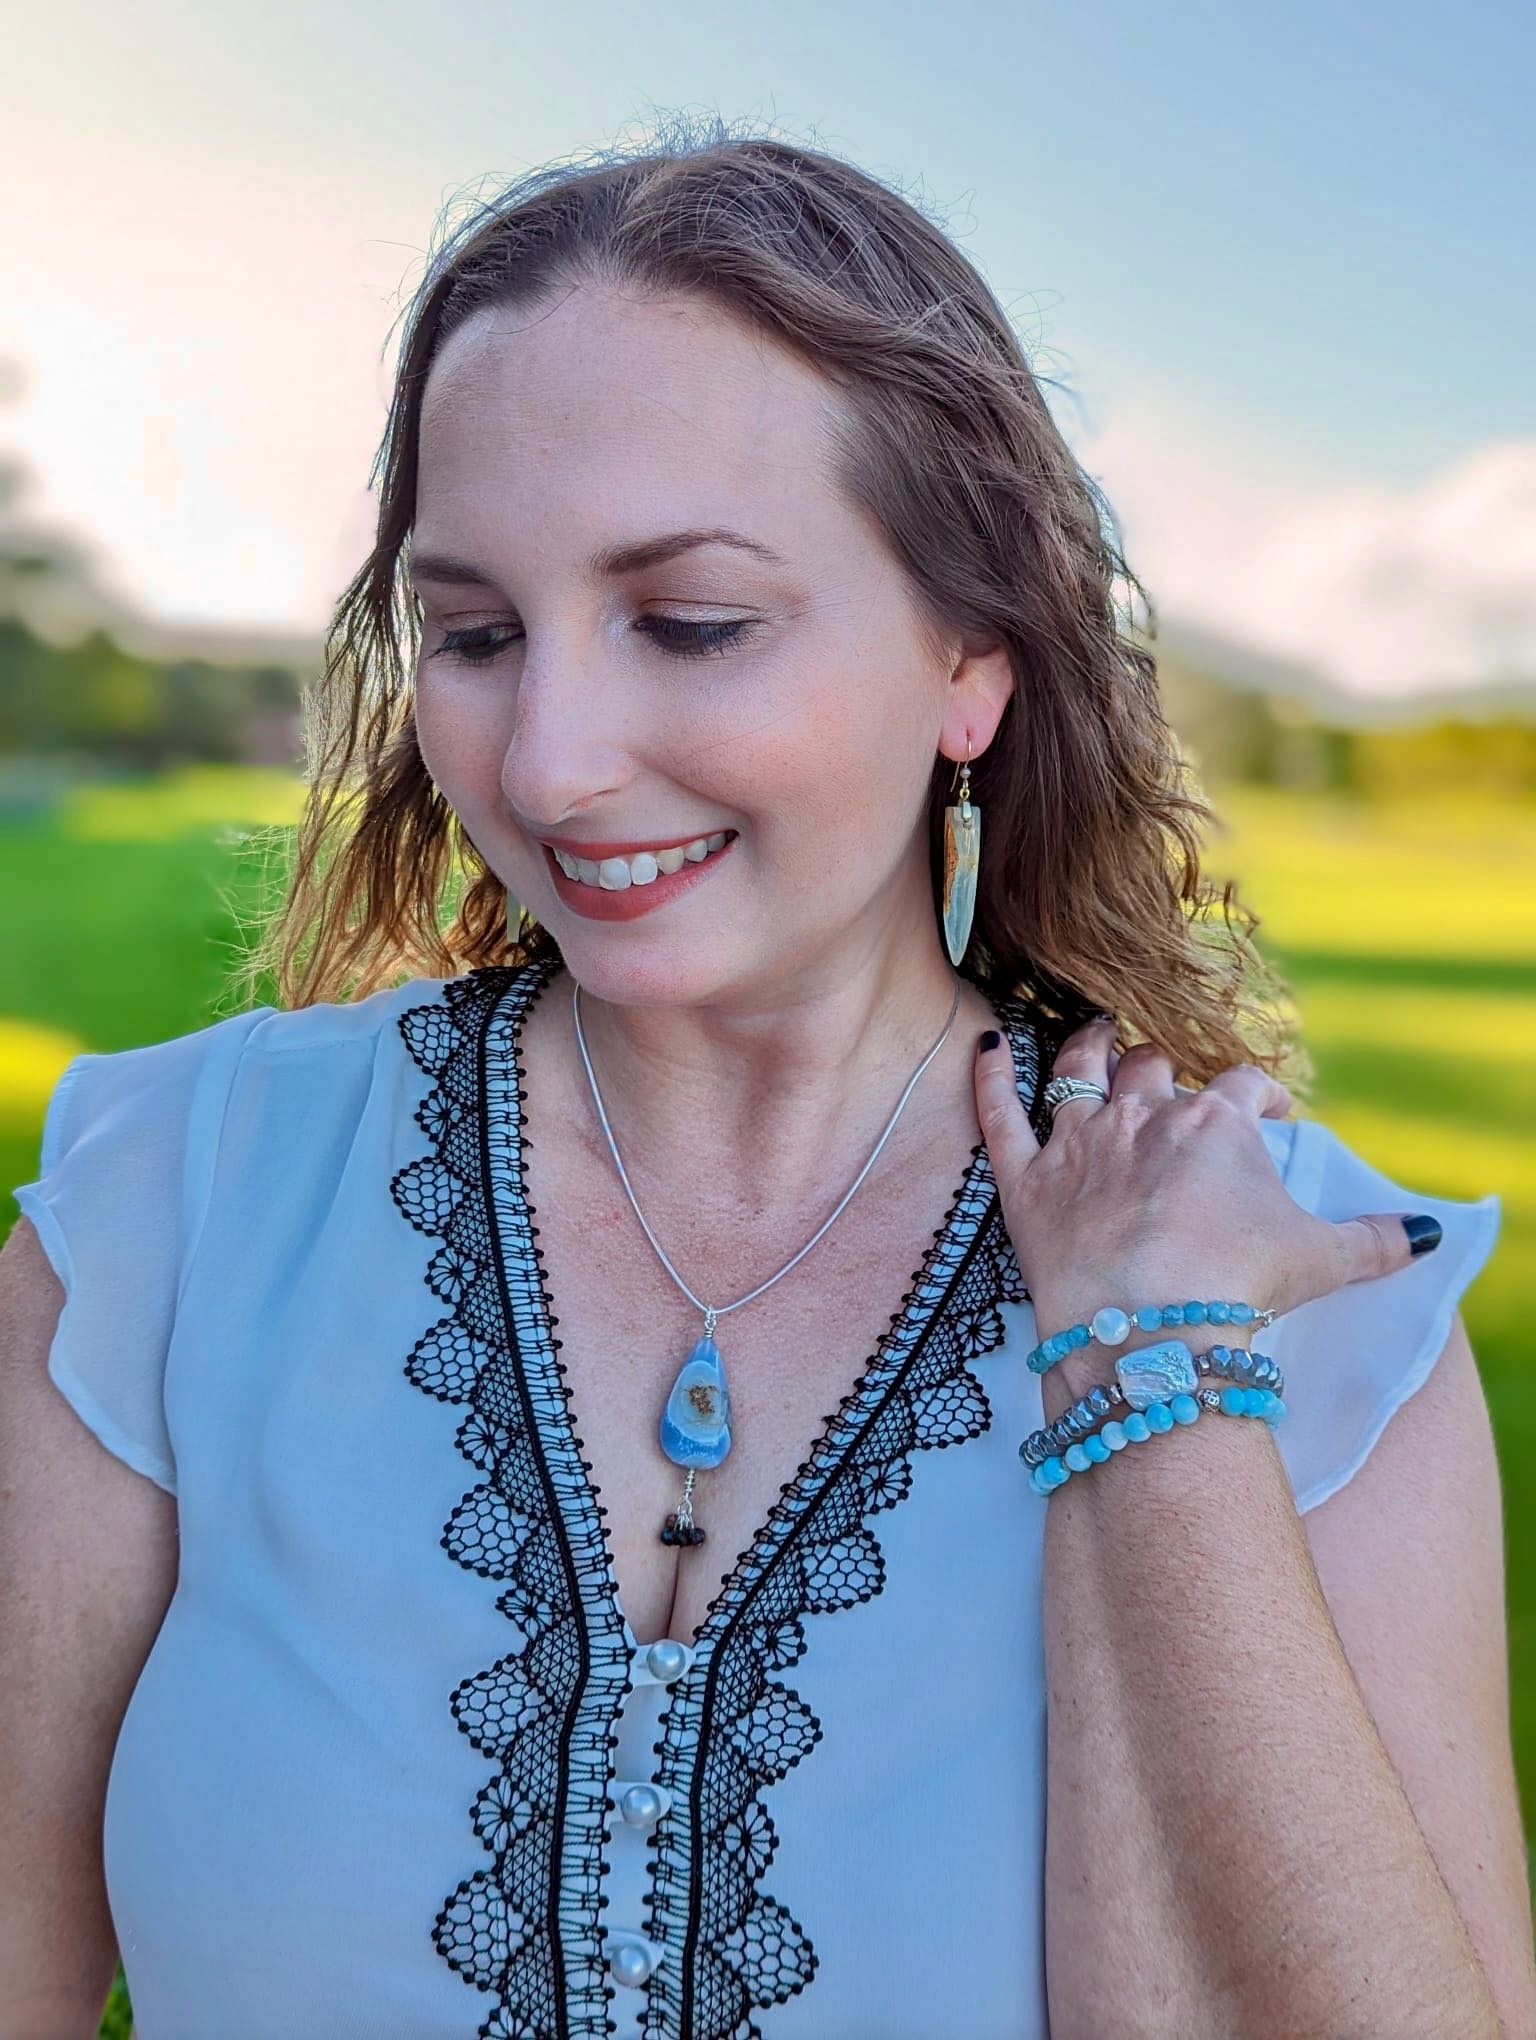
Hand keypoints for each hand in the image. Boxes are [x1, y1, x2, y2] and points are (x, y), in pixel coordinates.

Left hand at [973, 1019, 1437, 1396]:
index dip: (1262, 1096)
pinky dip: (988, 1078)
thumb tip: (1423, 1234)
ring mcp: (1081, 1144)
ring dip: (1087, 1047)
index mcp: (1216, 1124)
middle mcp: (1145, 1116)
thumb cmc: (1238, 1288)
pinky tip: (985, 1046)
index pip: (1245, 1088)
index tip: (1272, 1111)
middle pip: (1155, 1068)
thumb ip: (1374, 1240)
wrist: (1153, 1328)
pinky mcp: (1027, 1181)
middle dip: (1165, 1067)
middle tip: (1170, 1077)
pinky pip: (998, 1114)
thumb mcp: (1322, 1261)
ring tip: (1092, 1032)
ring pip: (1078, 1071)